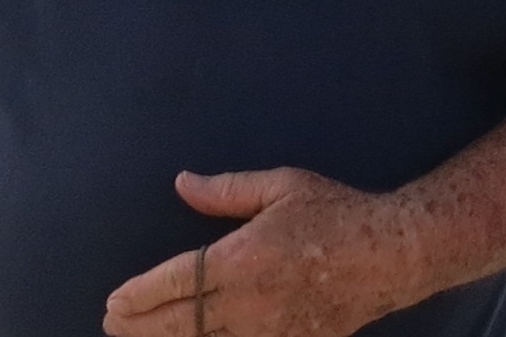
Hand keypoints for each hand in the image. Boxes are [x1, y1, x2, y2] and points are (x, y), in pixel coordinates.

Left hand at [102, 168, 432, 336]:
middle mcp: (248, 301)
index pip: (176, 282)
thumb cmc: (337, 212)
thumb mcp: (283, 186)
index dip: (139, 295)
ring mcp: (268, 330)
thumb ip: (227, 191)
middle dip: (140, 326)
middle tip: (113, 324)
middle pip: (178, 323)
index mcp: (243, 256)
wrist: (391, 253)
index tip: (115, 301)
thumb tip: (182, 183)